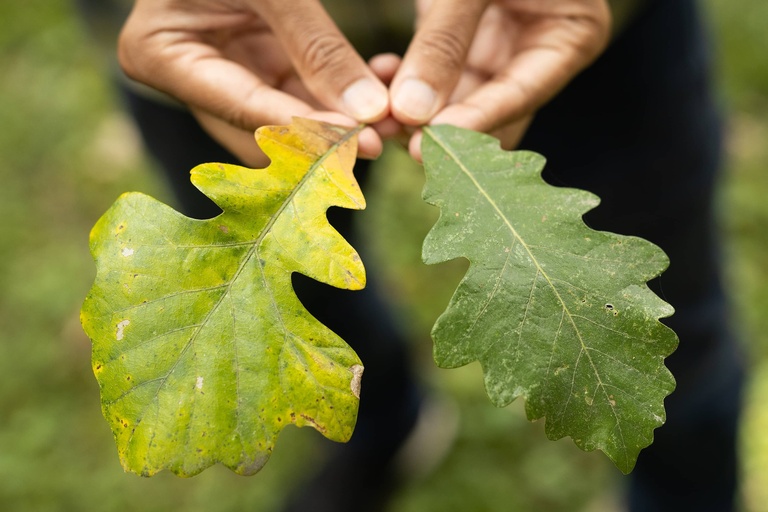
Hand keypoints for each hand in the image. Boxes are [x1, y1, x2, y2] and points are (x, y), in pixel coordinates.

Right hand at [118, 0, 390, 165]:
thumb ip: (316, 44)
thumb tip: (369, 111)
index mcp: (161, 53)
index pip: (243, 106)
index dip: (303, 129)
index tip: (359, 139)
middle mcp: (189, 75)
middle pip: (261, 130)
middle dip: (322, 138)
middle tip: (381, 139)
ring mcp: (224, 74)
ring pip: (287, 122)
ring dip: (339, 125)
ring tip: (390, 124)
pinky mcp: (257, 66)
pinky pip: (302, 97)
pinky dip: (340, 100)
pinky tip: (379, 97)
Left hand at [389, 0, 611, 158]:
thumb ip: (444, 40)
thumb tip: (412, 113)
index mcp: (571, 34)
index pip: (519, 95)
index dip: (472, 124)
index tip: (425, 149)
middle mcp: (542, 50)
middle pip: (494, 109)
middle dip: (443, 126)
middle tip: (394, 139)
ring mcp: (508, 46)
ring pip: (463, 99)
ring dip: (420, 110)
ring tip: (379, 116)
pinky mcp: (474, 39)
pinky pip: (442, 74)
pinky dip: (411, 79)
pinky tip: (382, 73)